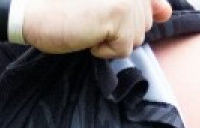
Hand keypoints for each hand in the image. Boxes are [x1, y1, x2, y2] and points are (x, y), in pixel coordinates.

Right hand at [20, 0, 172, 59]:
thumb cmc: (62, 7)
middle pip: (143, 24)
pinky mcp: (118, 13)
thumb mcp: (104, 3)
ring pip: (136, 37)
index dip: (134, 16)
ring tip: (88, 25)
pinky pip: (124, 49)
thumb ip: (139, 4)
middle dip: (119, 30)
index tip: (104, 17)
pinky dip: (104, 51)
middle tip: (90, 19)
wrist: (33, 11)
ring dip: (111, 40)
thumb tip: (166, 12)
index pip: (151, 4)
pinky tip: (86, 35)